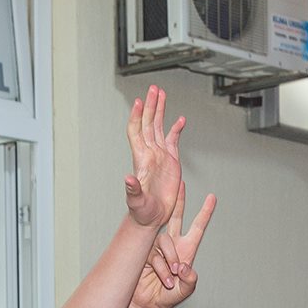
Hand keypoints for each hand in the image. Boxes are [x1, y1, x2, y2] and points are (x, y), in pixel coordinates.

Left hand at [123, 84, 185, 228]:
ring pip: (159, 128)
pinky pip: (173, 141)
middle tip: (153, 89)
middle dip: (150, 105)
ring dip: (159, 111)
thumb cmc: (142, 212)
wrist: (152, 218)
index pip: (136, 132)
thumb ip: (132, 189)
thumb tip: (127, 179)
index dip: (137, 117)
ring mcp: (160, 156)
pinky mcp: (171, 162)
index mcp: (142, 159)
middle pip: (148, 123)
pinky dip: (176, 129)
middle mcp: (150, 154)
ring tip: (161, 94)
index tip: (139, 101)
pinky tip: (179, 120)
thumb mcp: (136, 202)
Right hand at [132, 182, 217, 307]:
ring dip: (169, 258)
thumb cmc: (167, 296)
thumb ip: (189, 280)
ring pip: (165, 240)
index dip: (205, 213)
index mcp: (187, 249)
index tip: (212, 198)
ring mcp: (158, 247)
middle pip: (176, 217)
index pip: (197, 227)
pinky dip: (161, 267)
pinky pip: (154, 254)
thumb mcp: (185, 290)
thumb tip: (184, 266)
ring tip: (172, 275)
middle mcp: (173, 244)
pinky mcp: (145, 252)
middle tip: (180, 184)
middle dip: (179, 200)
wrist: (147, 303)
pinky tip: (164, 277)